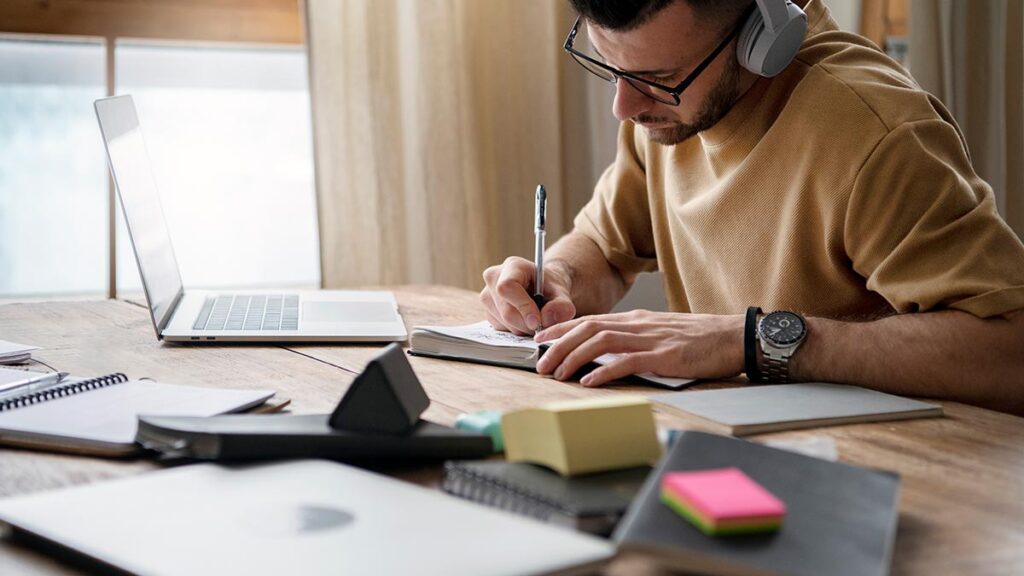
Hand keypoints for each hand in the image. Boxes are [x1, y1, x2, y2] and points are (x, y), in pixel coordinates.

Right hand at [480, 257, 575, 334]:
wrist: (543, 290)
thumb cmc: (551, 288)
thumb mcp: (562, 294)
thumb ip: (561, 306)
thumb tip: (546, 319)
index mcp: (512, 266)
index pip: (507, 287)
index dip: (522, 307)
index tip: (537, 322)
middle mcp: (494, 278)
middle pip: (506, 310)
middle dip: (526, 324)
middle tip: (542, 326)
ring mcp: (487, 295)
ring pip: (503, 322)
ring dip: (522, 328)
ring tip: (535, 319)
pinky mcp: (487, 310)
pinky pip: (500, 328)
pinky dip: (515, 329)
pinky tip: (524, 320)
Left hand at [534, 310, 744, 386]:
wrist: (735, 336)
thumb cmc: (700, 339)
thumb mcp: (661, 333)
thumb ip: (635, 339)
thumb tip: (608, 353)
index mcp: (636, 320)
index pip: (590, 320)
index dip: (561, 329)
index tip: (540, 340)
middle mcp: (639, 325)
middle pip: (588, 329)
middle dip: (558, 345)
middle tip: (539, 362)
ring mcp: (651, 339)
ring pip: (601, 342)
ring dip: (574, 357)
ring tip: (557, 373)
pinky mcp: (665, 356)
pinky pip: (627, 361)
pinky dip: (604, 371)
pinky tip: (589, 381)